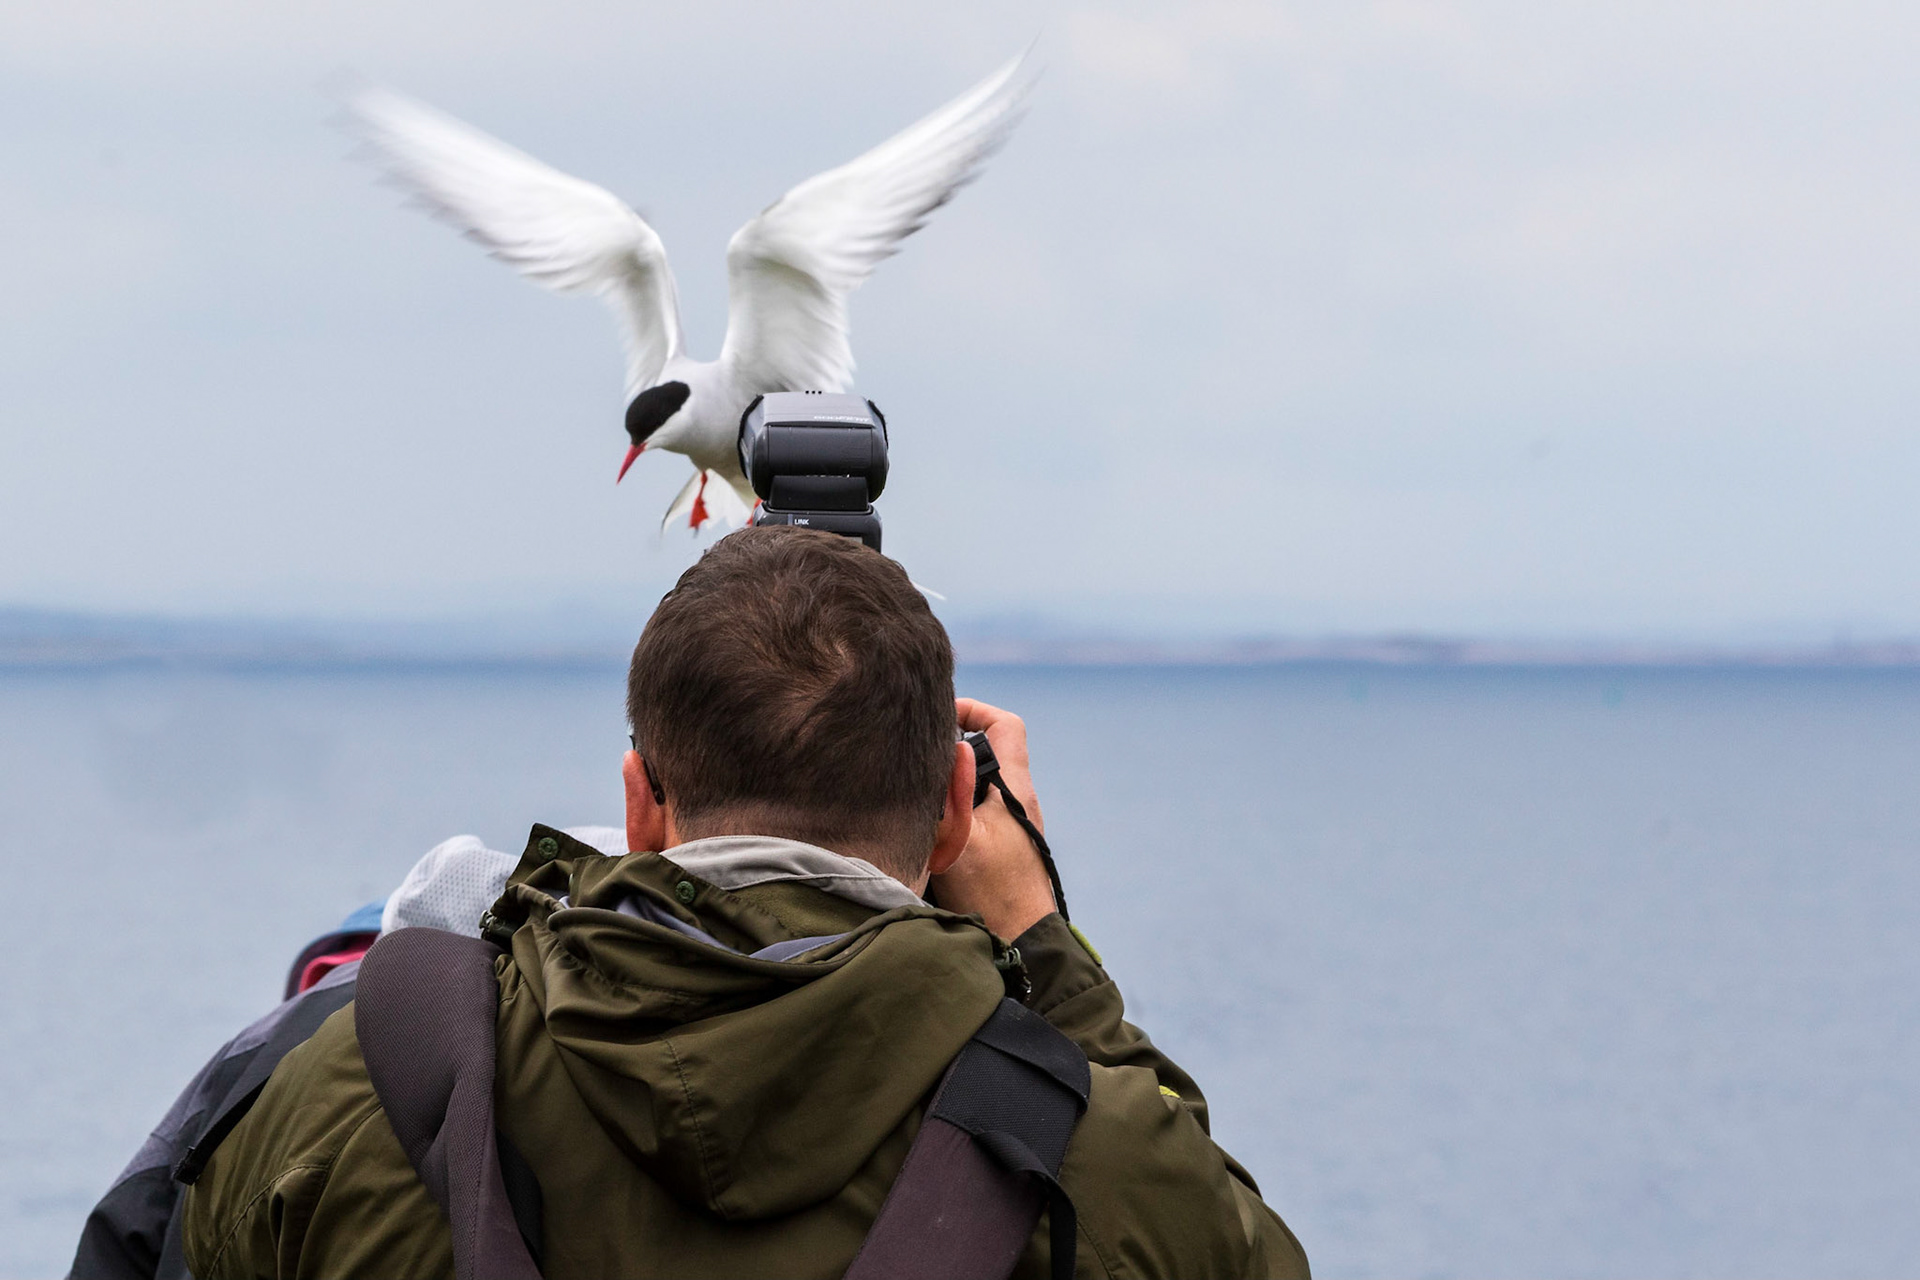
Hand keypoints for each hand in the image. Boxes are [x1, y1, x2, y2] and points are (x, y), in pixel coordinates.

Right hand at [929, 697, 1056, 939]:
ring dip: (947, 786)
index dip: (974, 710)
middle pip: (986, 752)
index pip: (1005, 725)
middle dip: (949, 751)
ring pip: (976, 786)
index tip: (940, 717)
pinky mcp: (1001, 849)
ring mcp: (1010, 826)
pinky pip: (974, 814)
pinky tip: (927, 830)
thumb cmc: (993, 892)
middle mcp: (1017, 801)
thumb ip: (948, 792)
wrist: (1020, 943)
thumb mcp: (959, 836)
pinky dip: (950, 813)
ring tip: (916, 795)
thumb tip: (941, 751)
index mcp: (1014, 787)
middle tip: (917, 759)